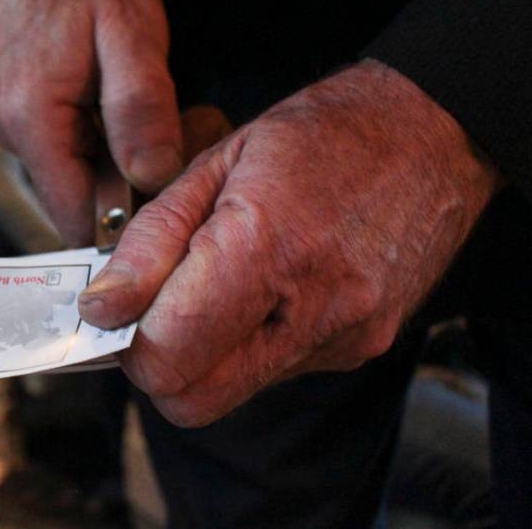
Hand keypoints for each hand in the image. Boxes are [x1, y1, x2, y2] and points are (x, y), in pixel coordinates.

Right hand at [0, 0, 182, 245]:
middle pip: (76, 199)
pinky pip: (64, 149)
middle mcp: (8, 129)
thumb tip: (153, 177)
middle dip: (130, 183)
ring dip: (117, 158)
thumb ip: (141, 108)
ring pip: (73, 176)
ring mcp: (7, 122)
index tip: (172, 189)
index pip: (77, 217)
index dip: (128, 218)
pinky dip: (100, 139)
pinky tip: (121, 101)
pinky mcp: (17, 113)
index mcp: (30, 118)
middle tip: (176, 131)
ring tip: (150, 105)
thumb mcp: (133, 34)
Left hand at [79, 60, 499, 426]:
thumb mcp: (215, 162)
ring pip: (230, 392)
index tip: (118, 305)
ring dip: (201, 352)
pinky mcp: (360, 348)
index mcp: (265, 250)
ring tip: (216, 280)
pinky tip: (262, 286)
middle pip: (194, 400)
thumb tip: (102, 307)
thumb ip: (150, 241)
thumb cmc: (322, 135)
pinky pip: (273, 371)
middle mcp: (313, 311)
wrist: (432, 135)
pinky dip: (246, 341)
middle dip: (157, 362)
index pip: (167, 358)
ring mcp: (344, 338)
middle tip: (155, 303)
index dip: (126, 340)